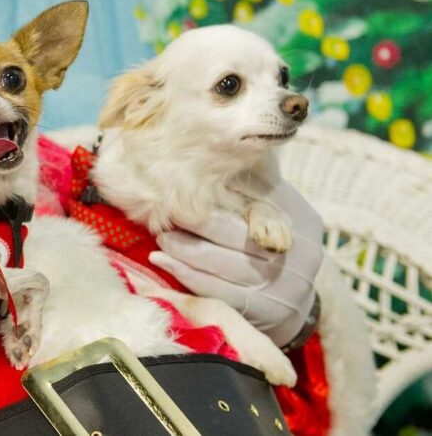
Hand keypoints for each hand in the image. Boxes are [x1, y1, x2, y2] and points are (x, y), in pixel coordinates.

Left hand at [149, 178, 323, 347]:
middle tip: (165, 211)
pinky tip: (162, 260)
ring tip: (161, 236)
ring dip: (184, 248)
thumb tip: (214, 153)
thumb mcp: (276, 215)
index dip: (221, 188)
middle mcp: (299, 251)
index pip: (260, 196)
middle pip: (238, 232)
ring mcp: (285, 283)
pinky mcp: (266, 310)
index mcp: (301, 218)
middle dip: (197, 221)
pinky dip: (185, 273)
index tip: (187, 180)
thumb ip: (253, 190)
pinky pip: (217, 289)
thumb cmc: (271, 249)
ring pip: (223, 262)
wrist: (295, 307)